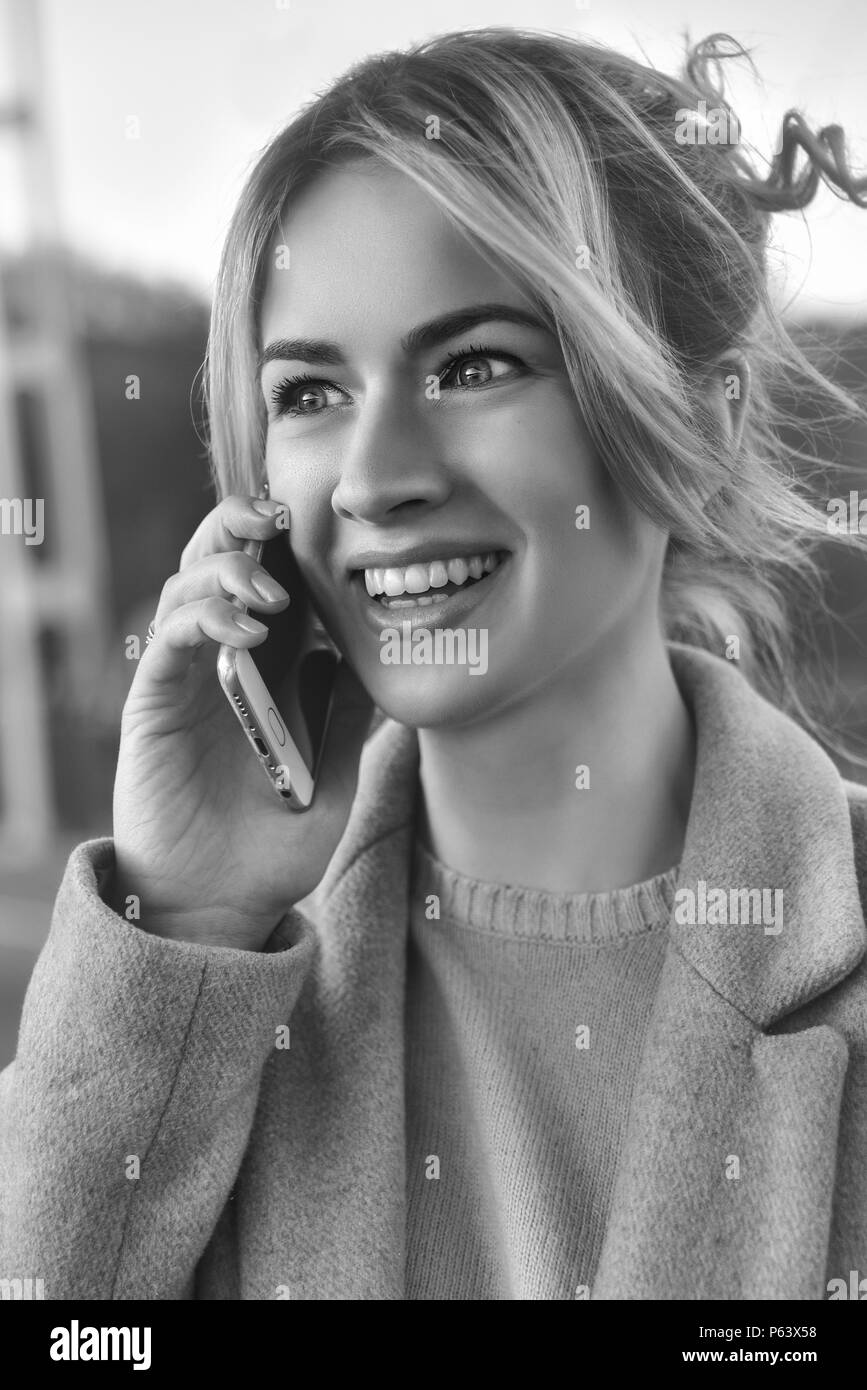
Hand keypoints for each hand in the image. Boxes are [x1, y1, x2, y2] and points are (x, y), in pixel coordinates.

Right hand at [110, 495, 373, 948]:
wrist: (221, 902)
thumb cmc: (277, 847)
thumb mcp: (336, 781)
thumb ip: (352, 721)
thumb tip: (383, 661)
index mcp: (274, 668)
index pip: (277, 580)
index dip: (294, 544)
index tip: (331, 525)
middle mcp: (226, 660)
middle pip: (223, 562)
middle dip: (245, 525)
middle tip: (279, 516)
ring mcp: (187, 675)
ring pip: (189, 583)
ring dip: (227, 569)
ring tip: (270, 592)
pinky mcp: (155, 698)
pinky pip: (170, 635)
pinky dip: (203, 616)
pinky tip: (245, 630)